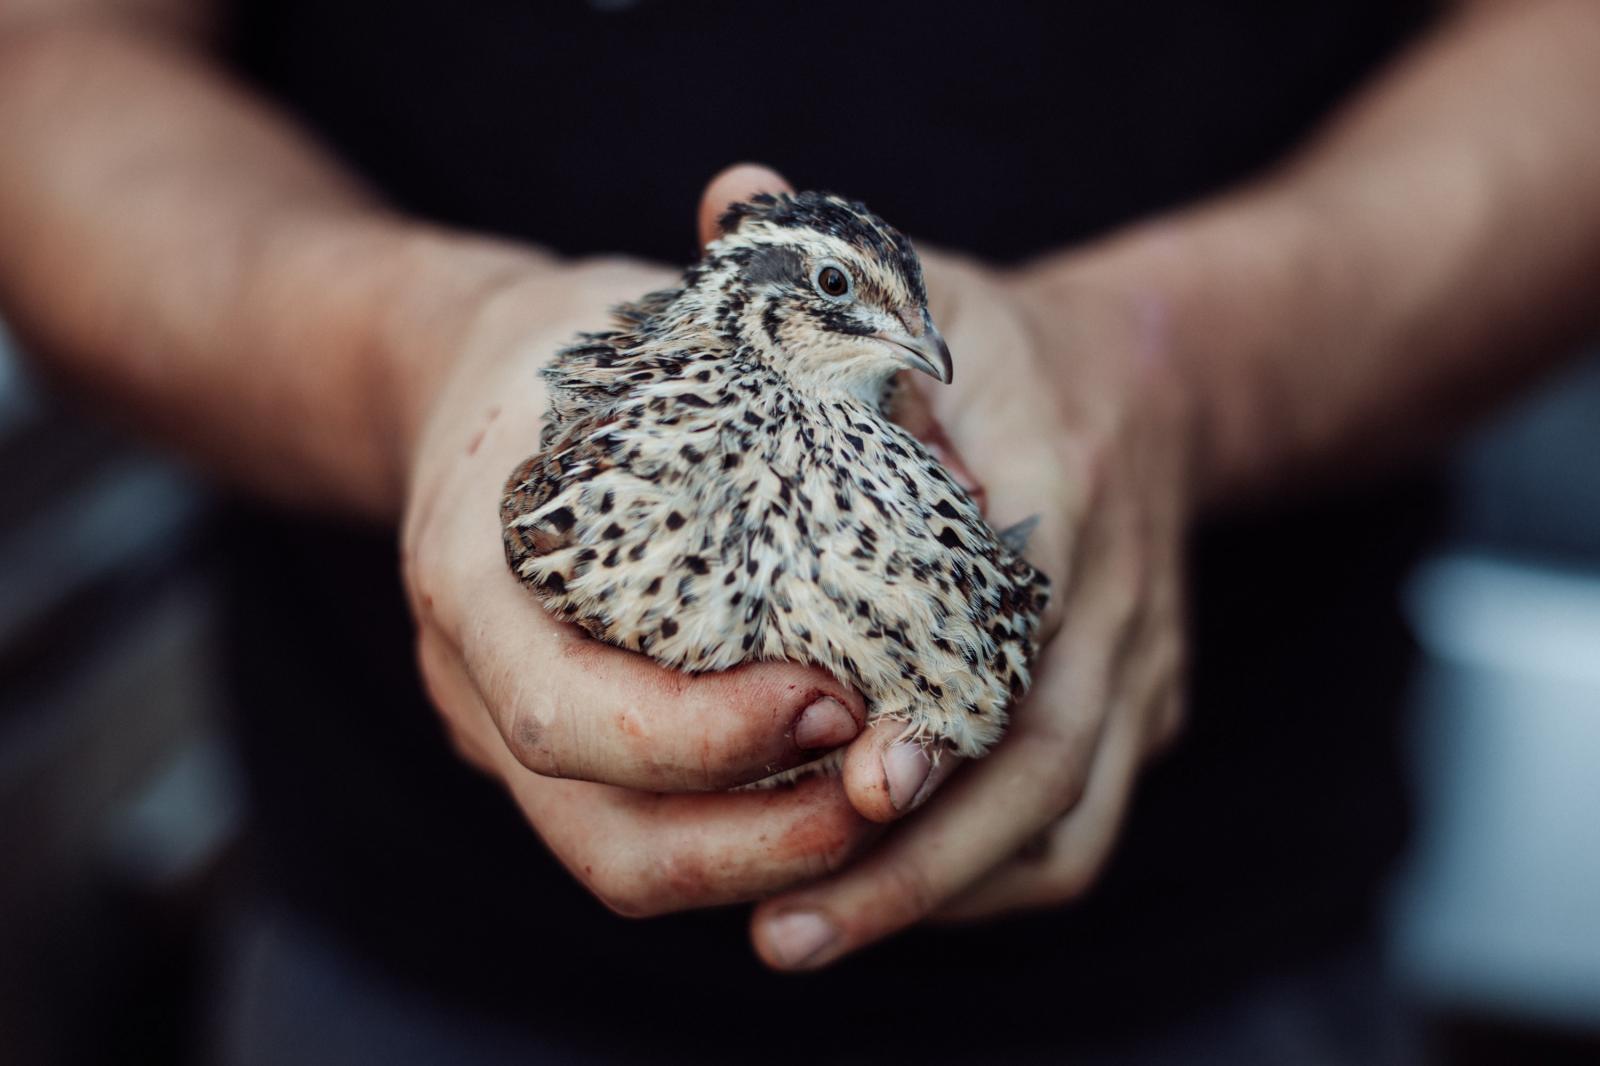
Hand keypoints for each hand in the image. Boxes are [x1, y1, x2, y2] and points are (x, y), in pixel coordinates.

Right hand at [399, 185, 881, 916]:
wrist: (473, 375)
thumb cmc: (579, 344)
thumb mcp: (654, 337)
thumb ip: (778, 401)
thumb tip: (959, 485)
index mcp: (471, 574)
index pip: (564, 716)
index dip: (703, 738)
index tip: (836, 699)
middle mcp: (473, 679)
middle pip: (601, 835)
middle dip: (755, 840)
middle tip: (880, 787)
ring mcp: (505, 732)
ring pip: (628, 861)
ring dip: (765, 860)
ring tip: (878, 809)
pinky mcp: (563, 755)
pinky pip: (650, 832)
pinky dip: (747, 835)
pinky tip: (835, 793)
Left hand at [751, 245, 1192, 966]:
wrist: (1155, 382)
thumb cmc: (1010, 342)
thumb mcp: (929, 281)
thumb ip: (832, 257)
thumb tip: (728, 197)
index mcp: (1064, 489)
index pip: (1015, 627)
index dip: (944, 717)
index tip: (856, 786)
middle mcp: (1114, 598)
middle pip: (1040, 766)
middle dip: (919, 863)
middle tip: (788, 929)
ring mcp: (1140, 668)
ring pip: (1066, 823)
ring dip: (944, 896)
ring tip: (812, 937)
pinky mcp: (1141, 711)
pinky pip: (1080, 828)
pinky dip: (989, 878)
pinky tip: (891, 901)